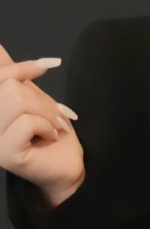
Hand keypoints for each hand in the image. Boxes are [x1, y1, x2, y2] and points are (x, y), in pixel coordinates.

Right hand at [0, 42, 84, 204]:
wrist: (65, 164)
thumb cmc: (48, 131)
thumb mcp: (29, 96)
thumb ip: (11, 74)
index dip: (21, 68)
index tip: (48, 64)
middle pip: (9, 85)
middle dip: (40, 97)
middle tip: (51, 116)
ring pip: (17, 100)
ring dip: (45, 112)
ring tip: (50, 126)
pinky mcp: (4, 153)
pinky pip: (27, 122)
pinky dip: (46, 127)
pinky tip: (47, 139)